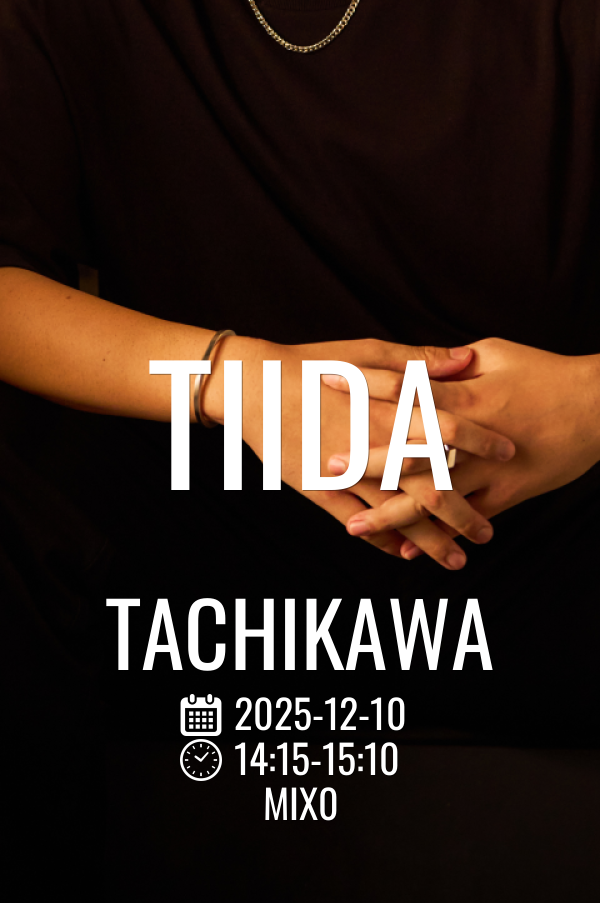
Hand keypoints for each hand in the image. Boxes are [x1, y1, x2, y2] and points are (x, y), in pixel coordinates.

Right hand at [202, 335, 513, 564]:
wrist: (254, 385)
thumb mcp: (367, 352)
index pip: (450, 428)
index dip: (482, 442)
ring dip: (431, 540)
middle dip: (465, 514)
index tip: (508, 454)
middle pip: (432, 485)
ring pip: (399, 515)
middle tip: (488, 533)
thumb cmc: (312, 364)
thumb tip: (467, 359)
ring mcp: (348, 473)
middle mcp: (375, 444)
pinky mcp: (322, 491)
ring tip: (456, 560)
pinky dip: (384, 542)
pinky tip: (402, 555)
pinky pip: (359, 524)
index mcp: (390, 407)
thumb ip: (419, 361)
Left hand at [332, 337, 599, 560]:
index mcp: (465, 391)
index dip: (363, 385)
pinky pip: (467, 518)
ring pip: (434, 493)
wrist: (598, 407)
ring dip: (393, 511)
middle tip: (327, 466)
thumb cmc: (545, 372)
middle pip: (410, 446)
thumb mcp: (496, 352)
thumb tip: (419, 360)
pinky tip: (410, 550)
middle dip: (366, 458)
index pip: (402, 387)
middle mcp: (472, 433)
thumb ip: (452, 361)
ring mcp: (490, 467)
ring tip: (356, 525)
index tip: (324, 383)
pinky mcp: (509, 493)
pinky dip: (438, 534)